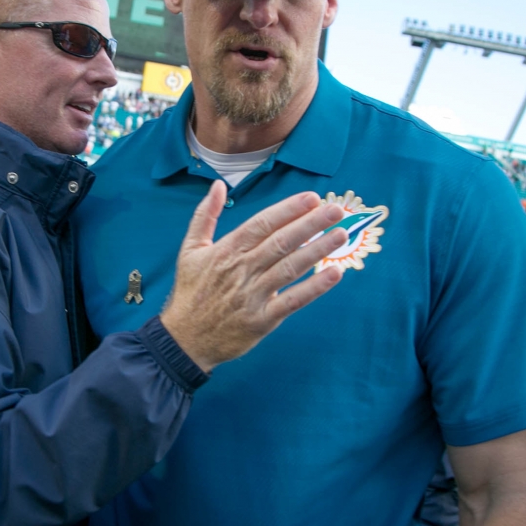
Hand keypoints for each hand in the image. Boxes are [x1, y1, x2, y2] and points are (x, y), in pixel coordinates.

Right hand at [161, 181, 347, 372]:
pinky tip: (335, 274)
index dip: (288, 209)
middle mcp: (242, 270)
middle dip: (311, 224)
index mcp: (227, 250)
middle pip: (281, 241)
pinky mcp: (262, 320)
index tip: (312, 198)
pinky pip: (292, 301)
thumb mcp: (190, 250)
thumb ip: (204, 215)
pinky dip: (314, 287)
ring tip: (341, 235)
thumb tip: (217, 185)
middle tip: (336, 209)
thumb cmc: (190, 292)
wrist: (184, 340)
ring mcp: (253, 295)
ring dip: (318, 250)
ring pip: (290, 267)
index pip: (262, 223)